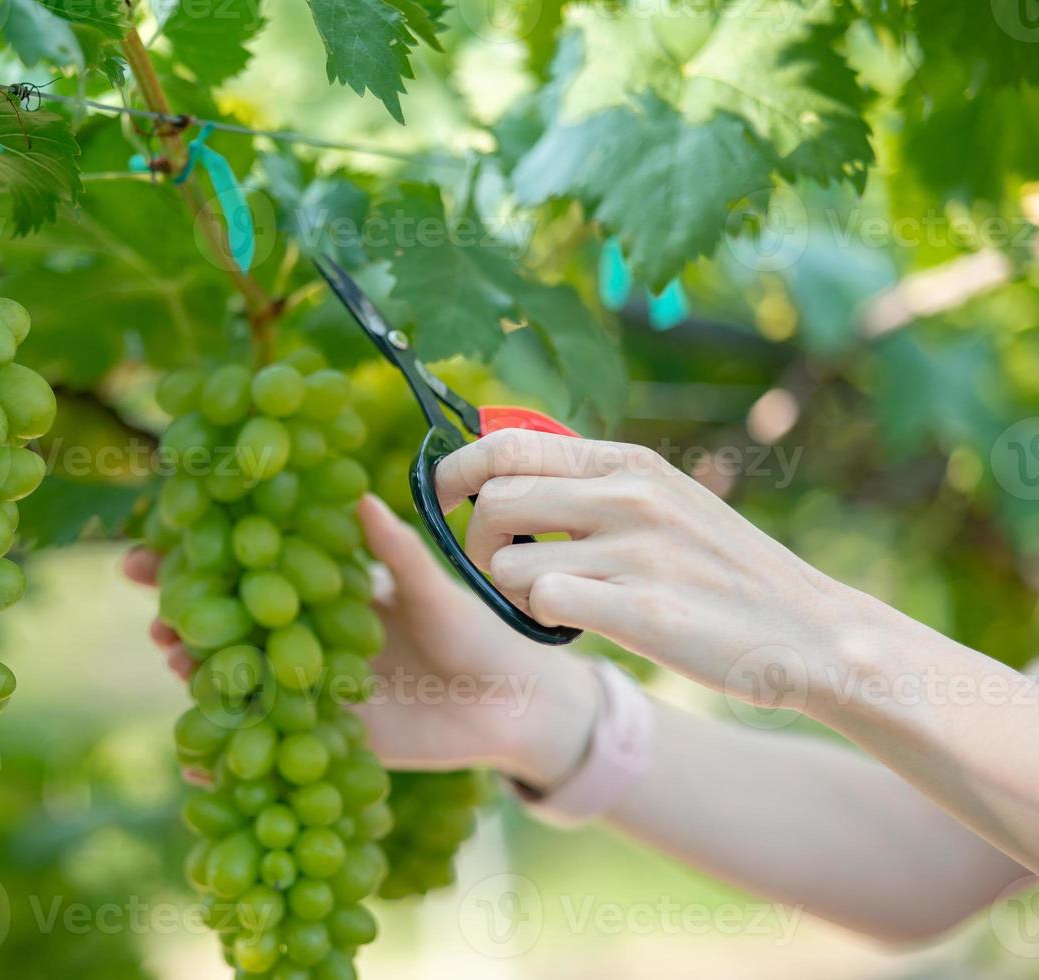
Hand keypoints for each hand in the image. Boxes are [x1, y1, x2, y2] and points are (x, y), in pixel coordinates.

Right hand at [122, 494, 597, 786]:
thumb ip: (395, 554)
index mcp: (321, 593)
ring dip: (201, 679)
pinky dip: (231, 761)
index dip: (194, 561)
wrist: (511, 703)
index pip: (247, 570)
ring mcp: (308, 691)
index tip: (145, 553)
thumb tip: (360, 497)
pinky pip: (270, 749)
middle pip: (228, 628)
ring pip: (240, 684)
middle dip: (185, 622)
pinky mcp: (325, 741)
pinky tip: (197, 767)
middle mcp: (303, 640)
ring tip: (179, 666)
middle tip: (158, 619)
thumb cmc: (475, 630)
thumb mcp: (433, 591)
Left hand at [435, 430, 860, 703]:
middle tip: (498, 569)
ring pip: (506, 561)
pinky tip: (577, 624)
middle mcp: (629, 496)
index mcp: (629, 462)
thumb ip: (592, 481)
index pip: (506, 444)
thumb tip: (502, 467)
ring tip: (551, 600)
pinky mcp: (640, 612)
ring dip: (510, 589)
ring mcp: (635, 552)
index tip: (443, 498)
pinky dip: (542, 620)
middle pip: (492, 502)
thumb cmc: (721, 571)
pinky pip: (540, 604)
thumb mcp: (664, 499)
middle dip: (473, 542)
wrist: (811, 632)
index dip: (455, 471)